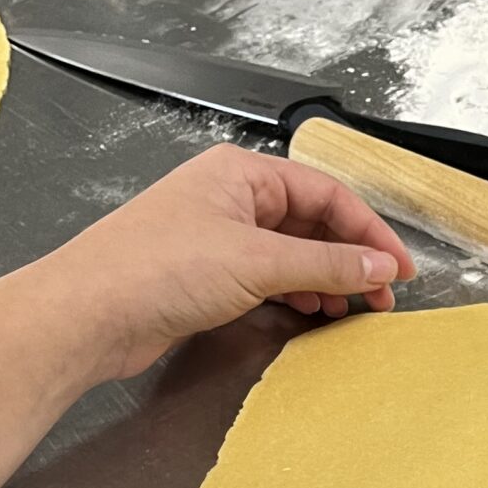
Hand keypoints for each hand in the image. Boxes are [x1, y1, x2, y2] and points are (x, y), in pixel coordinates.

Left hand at [41, 145, 417, 384]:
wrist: (88, 314)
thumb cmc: (155, 269)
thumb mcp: (257, 263)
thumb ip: (326, 265)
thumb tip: (379, 265)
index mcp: (241, 173)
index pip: (327, 194)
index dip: (370, 231)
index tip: (399, 268)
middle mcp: (230, 197)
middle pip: (312, 222)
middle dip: (349, 258)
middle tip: (380, 296)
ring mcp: (217, 236)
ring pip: (291, 251)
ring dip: (324, 279)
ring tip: (348, 309)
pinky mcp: (205, 274)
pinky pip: (267, 276)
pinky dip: (294, 293)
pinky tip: (308, 311)